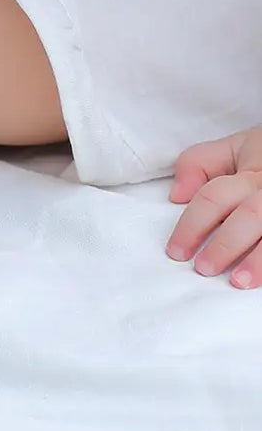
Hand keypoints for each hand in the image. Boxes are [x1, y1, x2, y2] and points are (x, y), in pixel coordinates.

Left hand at [166, 128, 261, 285]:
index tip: (176, 252)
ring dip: (258, 260)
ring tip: (239, 281)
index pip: (214, 197)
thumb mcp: (233, 150)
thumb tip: (176, 195)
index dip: (191, 225)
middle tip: (204, 268)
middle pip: (248, 216)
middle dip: (225, 244)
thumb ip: (199, 164)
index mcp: (250, 172)